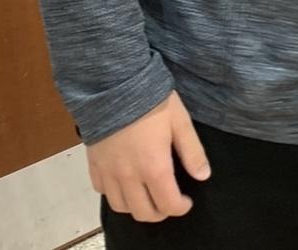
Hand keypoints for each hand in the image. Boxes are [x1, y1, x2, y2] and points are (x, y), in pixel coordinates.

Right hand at [86, 91, 210, 221]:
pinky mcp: (94, 164)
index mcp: (153, 167)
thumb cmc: (151, 100)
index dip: (181, 208)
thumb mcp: (180, 121)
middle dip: (160, 212)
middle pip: (143, 213)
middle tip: (169, 200)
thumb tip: (203, 176)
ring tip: (147, 193)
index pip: (168, 204)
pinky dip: (115, 193)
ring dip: (137, 206)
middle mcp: (129, 177)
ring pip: (121, 207)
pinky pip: (102, 191)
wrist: (114, 84)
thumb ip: (192, 151)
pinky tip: (124, 181)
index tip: (187, 201)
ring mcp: (108, 172)